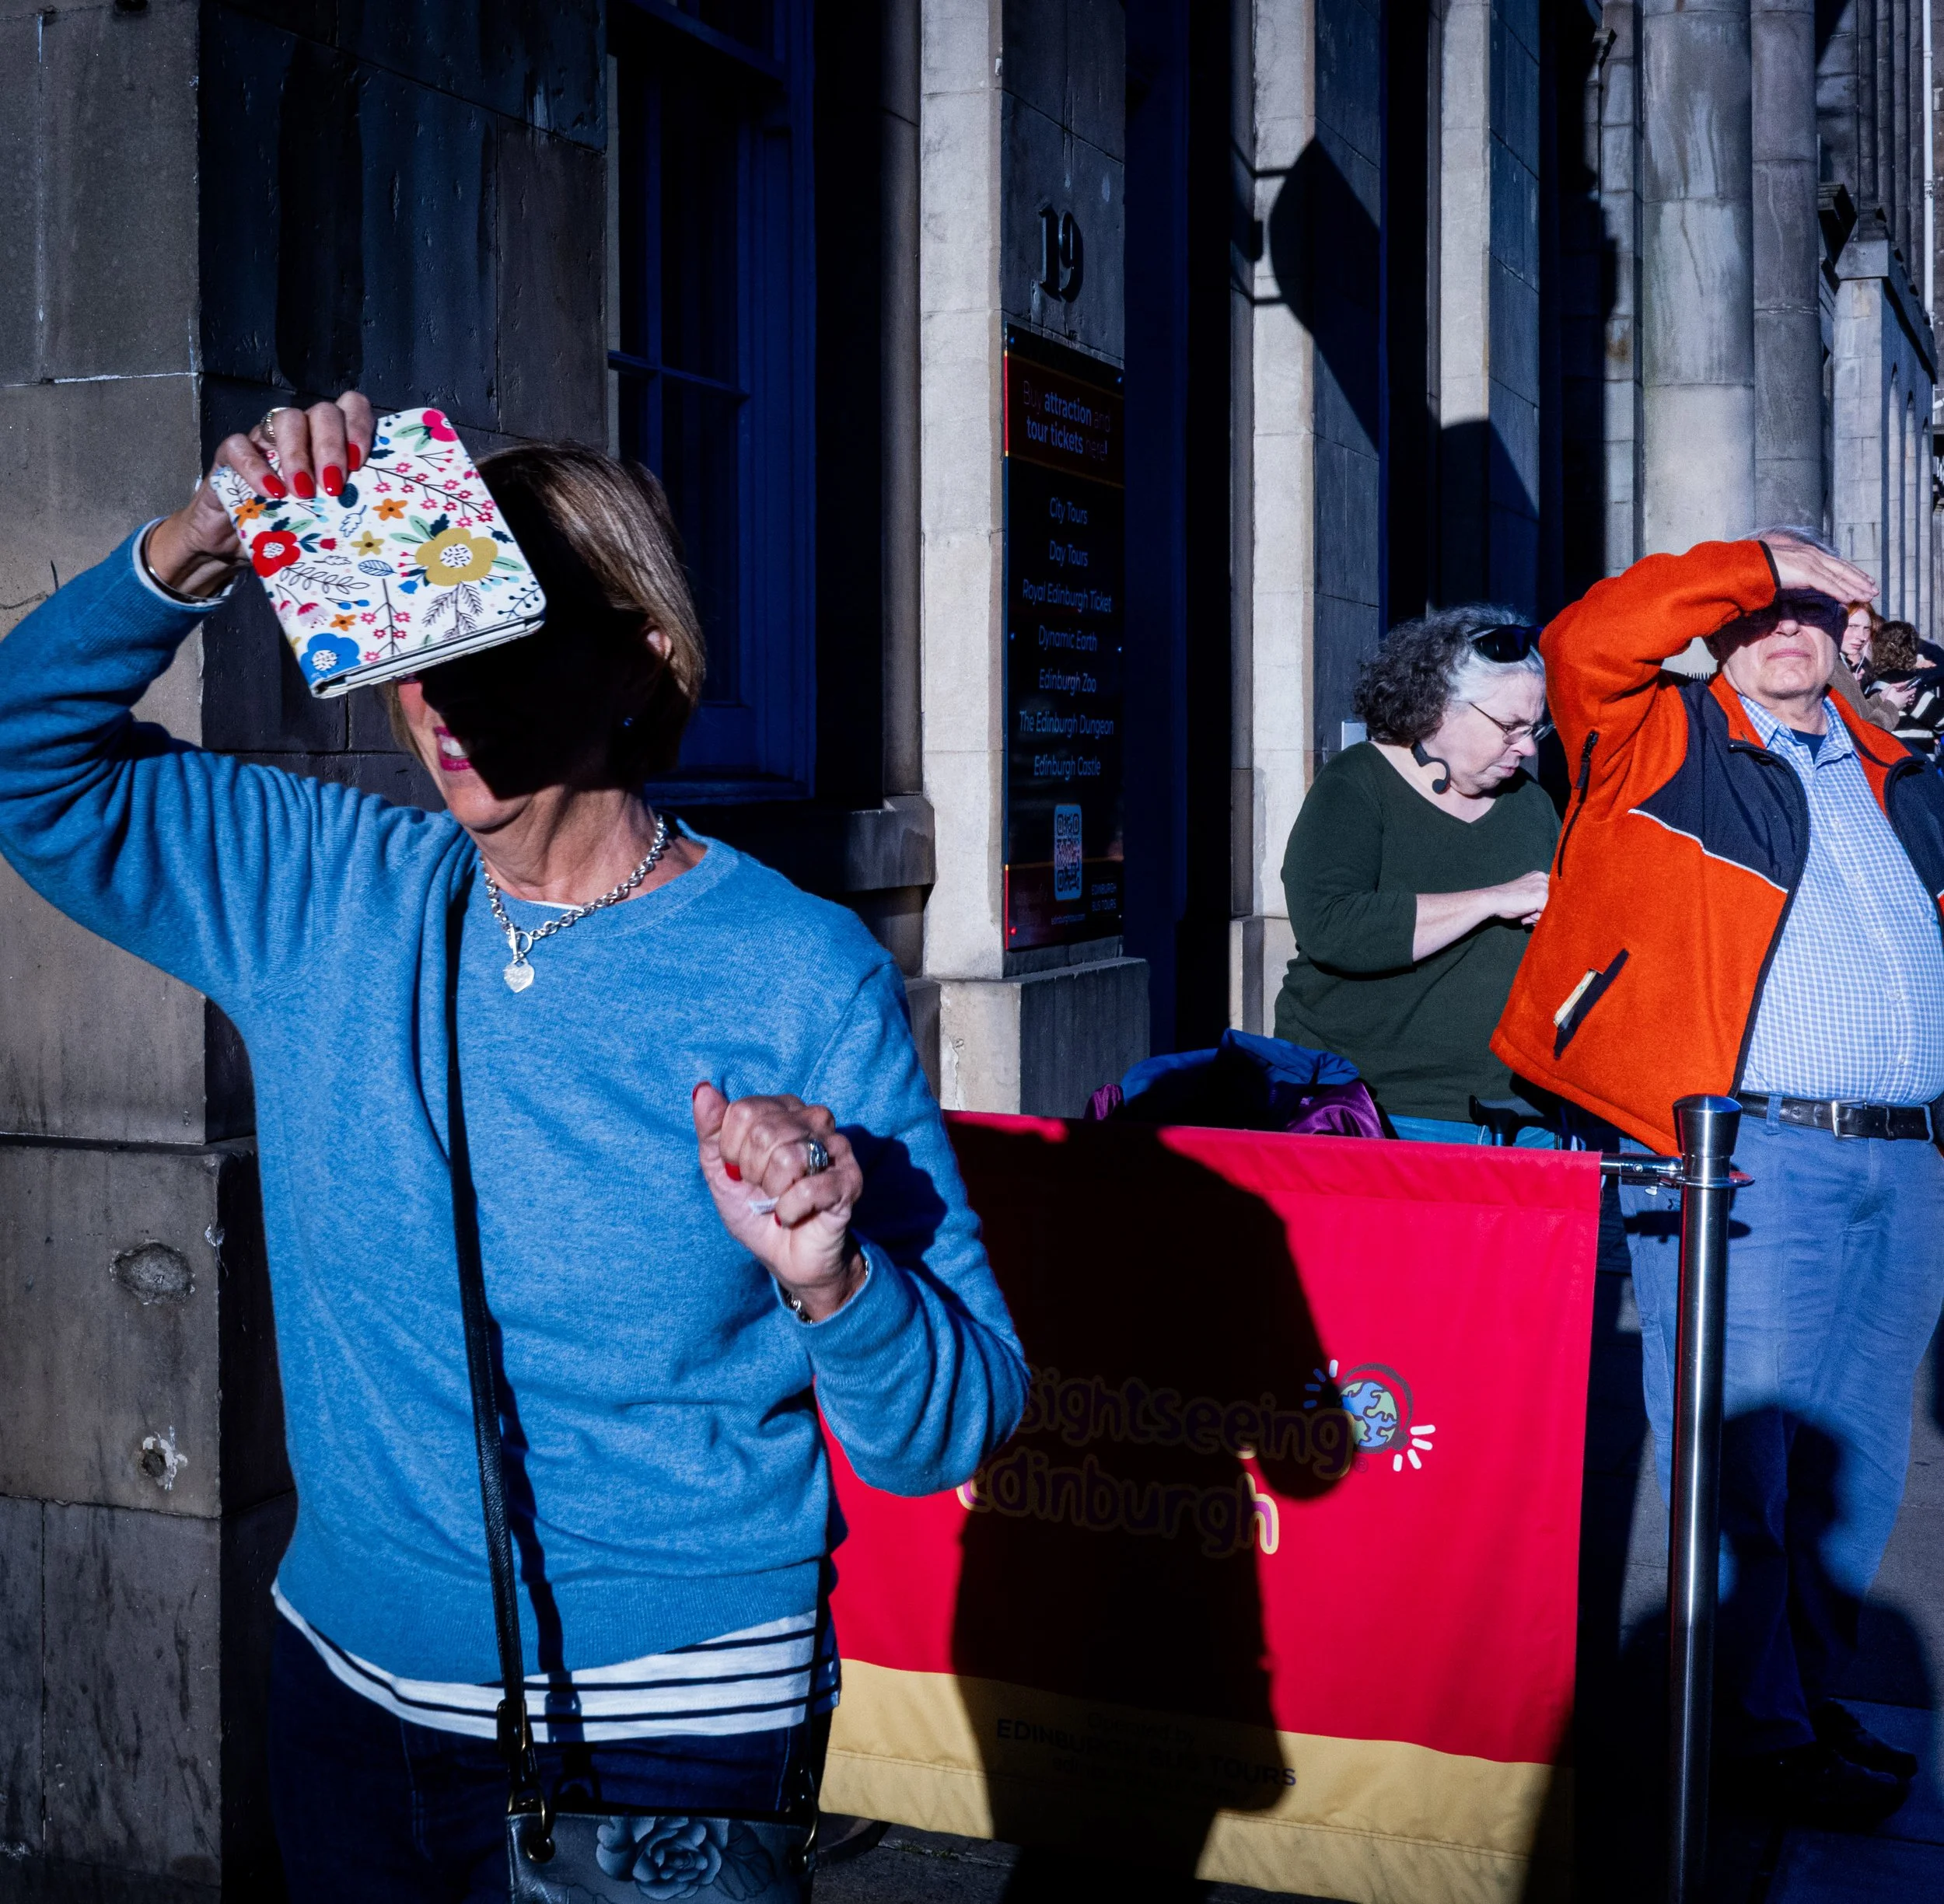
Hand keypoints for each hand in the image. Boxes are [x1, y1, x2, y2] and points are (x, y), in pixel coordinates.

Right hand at [144, 392, 376, 597]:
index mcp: (330, 440)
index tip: (360, 463)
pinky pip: (240, 445)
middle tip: (333, 487)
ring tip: (303, 493)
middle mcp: (301, 431)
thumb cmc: (292, 529)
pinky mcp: (230, 454)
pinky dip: (256, 468)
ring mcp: (265, 438)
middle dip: (332, 447)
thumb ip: (350, 506)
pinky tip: (271, 493)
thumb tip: (383, 522)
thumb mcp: (327, 518)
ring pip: (286, 420)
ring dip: (298, 456)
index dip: (359, 426)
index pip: (351, 408)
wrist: (234, 543)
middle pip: (322, 413)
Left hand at [691, 1085, 866, 1322]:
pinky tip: (791, 1216)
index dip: (731, 1148)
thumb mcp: (720, 1172)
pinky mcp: (850, 1180)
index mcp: (783, 1110)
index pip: (743, 1110)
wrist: (785, 1257)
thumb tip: (702, 1090)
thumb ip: (711, 1131)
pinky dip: (789, 1211)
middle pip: (764, 1132)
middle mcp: (814, 1120)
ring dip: (773, 1191)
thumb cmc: (755, 1210)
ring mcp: (837, 1148)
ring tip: (780, 1199)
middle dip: (753, 1171)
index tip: (740, 1170)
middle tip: (763, 1189)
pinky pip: (807, 1189)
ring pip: (788, 1156)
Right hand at [1488, 870, 1549, 926]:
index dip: (1544, 905)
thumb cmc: (1506, 901)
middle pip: (1553, 901)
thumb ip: (1538, 900)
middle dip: (1541, 911)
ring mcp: (1542, 887)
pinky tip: (1525, 915)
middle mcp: (1543, 878)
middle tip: (1527, 913)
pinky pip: (1546, 914)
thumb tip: (1548, 914)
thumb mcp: (1525, 895)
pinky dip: (1536, 918)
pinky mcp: (1541, 897)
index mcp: (1539, 875)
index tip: (1534, 909)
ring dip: (1538, 916)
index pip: (1552, 893)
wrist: (1494, 900)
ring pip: (1550, 908)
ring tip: (1525, 914)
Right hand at [1760, 531, 1876, 608]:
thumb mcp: (1783, 572)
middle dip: (1860, 580)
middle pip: (1843, 569)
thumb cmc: (1762, 569)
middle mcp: (1814, 556)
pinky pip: (1827, 584)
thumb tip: (1798, 585)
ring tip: (1868, 596)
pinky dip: (1840, 592)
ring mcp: (1811, 563)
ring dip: (1856, 588)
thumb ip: (1795, 578)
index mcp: (1810, 554)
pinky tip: (1850, 599)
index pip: (1837, 563)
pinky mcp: (1806, 572)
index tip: (1864, 580)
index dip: (1853, 572)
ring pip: (1839, 577)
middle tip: (1873, 589)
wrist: (1750, 564)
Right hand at [1872, 677, 1920, 712]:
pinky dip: (1903, 704)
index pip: (1912, 691)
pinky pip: (1904, 705)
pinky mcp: (1901, 708)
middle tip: (1911, 694)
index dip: (1914, 689)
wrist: (1888, 707)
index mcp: (1905, 695)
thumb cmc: (1890, 699)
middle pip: (1911, 697)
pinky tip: (1901, 704)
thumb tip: (1895, 687)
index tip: (1915, 688)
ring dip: (1909, 701)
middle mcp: (1906, 700)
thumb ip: (1895, 688)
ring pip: (1908, 702)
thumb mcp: (1892, 690)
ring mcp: (1904, 704)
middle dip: (1912, 695)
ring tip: (1908, 700)